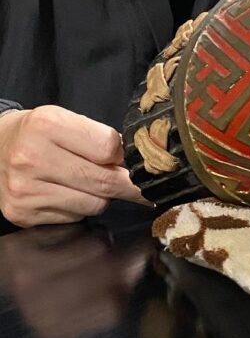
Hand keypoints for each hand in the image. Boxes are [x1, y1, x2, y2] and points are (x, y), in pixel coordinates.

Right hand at [0, 106, 147, 226]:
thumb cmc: (39, 133)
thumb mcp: (68, 121)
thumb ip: (102, 140)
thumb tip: (139, 167)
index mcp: (47, 125)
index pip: (110, 149)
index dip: (125, 156)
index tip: (131, 160)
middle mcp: (31, 158)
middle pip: (104, 181)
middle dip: (128, 185)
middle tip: (139, 185)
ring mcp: (24, 189)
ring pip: (94, 205)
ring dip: (101, 196)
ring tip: (87, 182)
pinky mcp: (22, 214)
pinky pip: (75, 217)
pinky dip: (80, 207)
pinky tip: (67, 193)